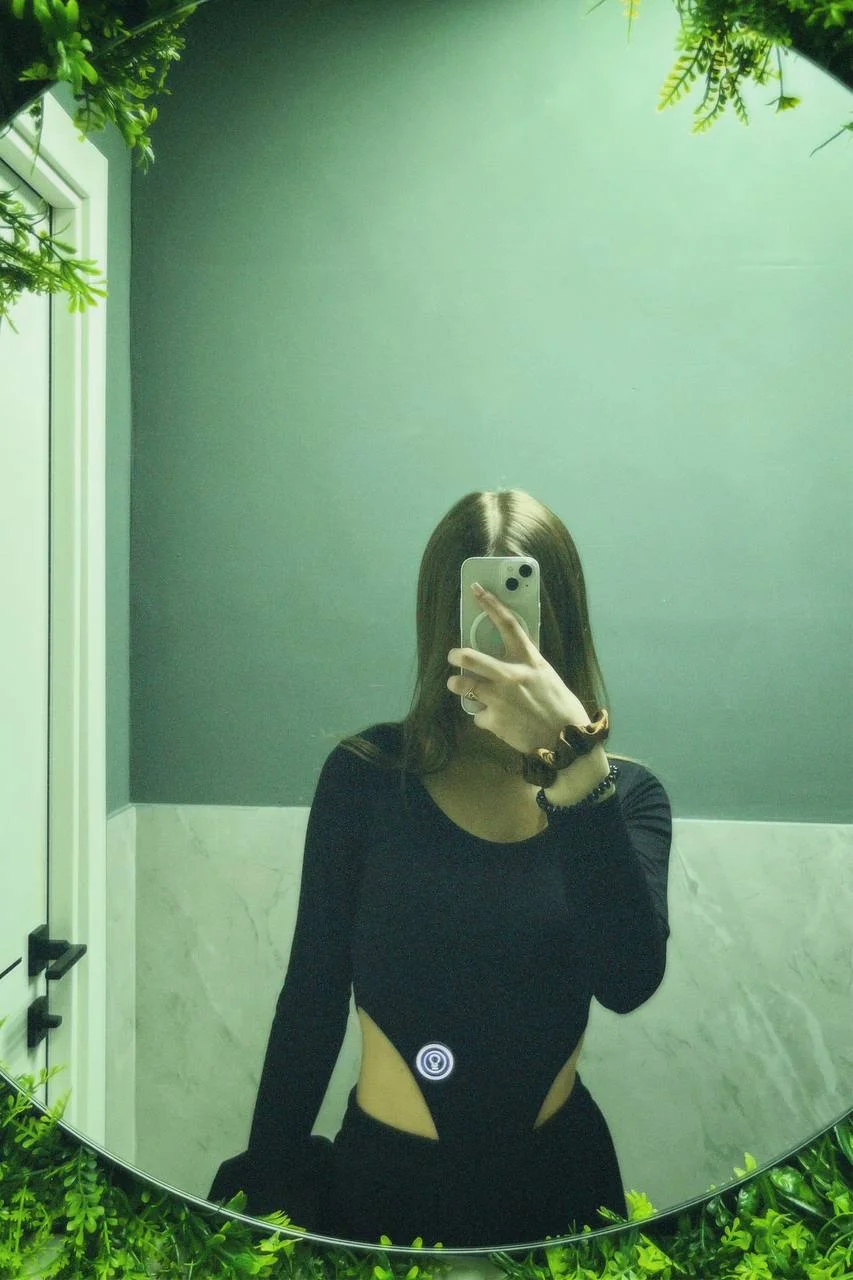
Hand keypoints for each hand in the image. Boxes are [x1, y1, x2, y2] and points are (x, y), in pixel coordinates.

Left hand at [447, 583, 591, 755]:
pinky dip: (485, 718)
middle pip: (471, 657)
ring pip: (463, 686)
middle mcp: (512, 675)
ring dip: (458, 686)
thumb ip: (526, 666)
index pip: (508, 624)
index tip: (477, 590)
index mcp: (529, 660)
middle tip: (452, 655)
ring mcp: (500, 698)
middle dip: (456, 655)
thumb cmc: (560, 707)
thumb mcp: (546, 677)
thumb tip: (507, 661)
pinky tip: (497, 722)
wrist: (565, 740)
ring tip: (459, 686)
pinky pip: (478, 716)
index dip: (491, 604)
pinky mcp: (493, 720)